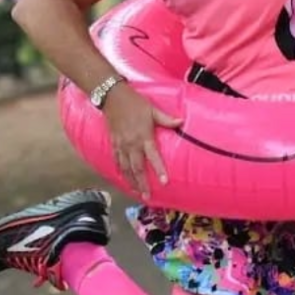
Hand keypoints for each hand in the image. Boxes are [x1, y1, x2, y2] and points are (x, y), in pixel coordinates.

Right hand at [101, 83, 181, 198]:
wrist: (112, 97)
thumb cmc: (135, 103)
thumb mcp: (153, 110)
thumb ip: (167, 119)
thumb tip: (182, 122)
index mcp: (144, 136)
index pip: (153, 157)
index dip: (159, 169)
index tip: (164, 182)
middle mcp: (131, 144)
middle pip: (137, 168)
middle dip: (142, 183)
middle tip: (148, 196)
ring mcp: (121, 145)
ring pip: (126, 168)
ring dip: (131, 182)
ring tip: (137, 192)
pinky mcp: (113, 143)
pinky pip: (116, 161)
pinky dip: (120, 172)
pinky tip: (124, 179)